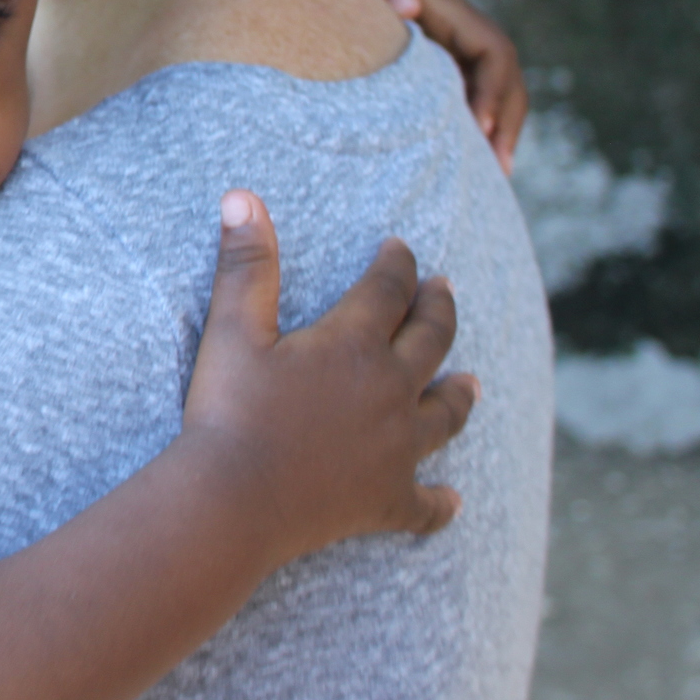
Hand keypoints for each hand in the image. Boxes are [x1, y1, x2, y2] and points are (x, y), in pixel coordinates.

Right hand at [179, 191, 477, 563]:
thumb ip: (246, 264)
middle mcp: (390, 391)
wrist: (234, 500)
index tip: (400, 248)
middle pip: (431, 341)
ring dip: (459, 394)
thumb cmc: (229, 412)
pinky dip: (442, 501)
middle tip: (443, 291)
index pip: (389, 289)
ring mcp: (397, 449)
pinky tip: (453, 500)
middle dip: (438, 310)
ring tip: (471, 382)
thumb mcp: (232, 330)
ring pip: (445, 414)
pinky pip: (427, 503)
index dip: (397, 263)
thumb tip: (242, 196)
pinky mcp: (388, 500)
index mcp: (354, 344)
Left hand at [317, 0, 527, 172]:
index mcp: (450, 9)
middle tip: (496, 173)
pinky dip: (463, 128)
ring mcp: (443, 49)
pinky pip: (456, 98)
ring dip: (492, 132)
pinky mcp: (423, 66)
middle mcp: (456, 30)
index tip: (481, 128)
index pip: (495, 52)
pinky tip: (451, 163)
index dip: (494, 90)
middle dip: (506, 122)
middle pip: (503, 79)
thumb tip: (406, 6)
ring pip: (485, 93)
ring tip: (486, 179)